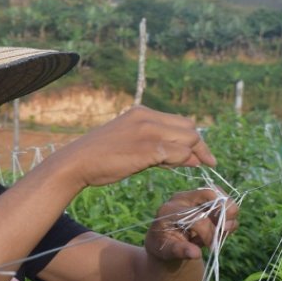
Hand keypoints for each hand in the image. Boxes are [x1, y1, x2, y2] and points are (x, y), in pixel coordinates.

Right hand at [54, 106, 216, 187]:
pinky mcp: (147, 148)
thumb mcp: (129, 143)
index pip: (180, 121)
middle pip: (189, 127)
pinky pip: (178, 152)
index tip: (199, 154)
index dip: (193, 138)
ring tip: (189, 167)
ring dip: (192, 154)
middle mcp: (147, 117)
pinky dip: (184, 161)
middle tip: (204, 163)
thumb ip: (155, 146)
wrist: (76, 163)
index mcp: (142, 113)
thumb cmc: (100, 158)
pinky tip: (181, 167)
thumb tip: (185, 155)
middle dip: (200, 146)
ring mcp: (148, 131)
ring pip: (188, 138)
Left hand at [145, 188, 238, 260]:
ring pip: (221, 196)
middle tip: (223, 231)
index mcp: (170, 210)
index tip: (211, 246)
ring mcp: (194, 196)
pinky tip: (219, 229)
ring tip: (219, 232)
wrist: (163, 239)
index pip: (196, 216)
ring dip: (227, 216)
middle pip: (211, 194)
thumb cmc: (163, 245)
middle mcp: (182, 199)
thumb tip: (195, 254)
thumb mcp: (166, 251)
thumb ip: (180, 251)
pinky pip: (225, 202)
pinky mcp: (205, 199)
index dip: (208, 232)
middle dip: (223, 214)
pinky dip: (228, 217)